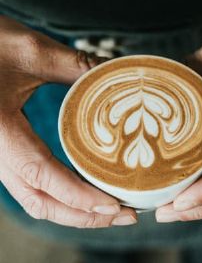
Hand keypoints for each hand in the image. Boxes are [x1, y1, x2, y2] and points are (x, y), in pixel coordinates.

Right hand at [0, 16, 136, 226]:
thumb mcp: (32, 50)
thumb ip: (77, 65)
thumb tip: (116, 73)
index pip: (42, 177)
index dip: (79, 197)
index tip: (115, 207)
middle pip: (41, 203)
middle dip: (84, 215)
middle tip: (125, 215)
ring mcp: (2, 155)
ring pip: (37, 199)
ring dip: (75, 211)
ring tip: (112, 211)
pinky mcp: (8, 151)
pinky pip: (35, 186)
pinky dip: (63, 197)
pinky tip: (86, 191)